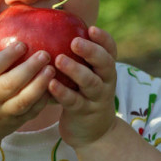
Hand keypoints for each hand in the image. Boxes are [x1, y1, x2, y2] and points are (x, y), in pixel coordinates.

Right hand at [0, 31, 54, 140]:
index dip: (6, 56)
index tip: (22, 44)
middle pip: (9, 85)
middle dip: (28, 69)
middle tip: (44, 54)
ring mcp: (2, 113)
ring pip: (22, 101)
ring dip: (39, 86)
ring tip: (51, 70)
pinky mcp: (15, 122)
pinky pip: (31, 112)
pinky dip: (43, 100)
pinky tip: (53, 85)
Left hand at [48, 26, 117, 149]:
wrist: (94, 133)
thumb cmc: (84, 95)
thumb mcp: (86, 75)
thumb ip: (77, 57)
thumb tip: (50, 27)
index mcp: (105, 68)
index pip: (110, 49)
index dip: (103, 38)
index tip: (91, 28)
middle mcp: (105, 81)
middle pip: (104, 63)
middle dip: (91, 51)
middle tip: (75, 41)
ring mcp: (96, 98)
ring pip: (90, 82)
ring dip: (75, 70)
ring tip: (59, 60)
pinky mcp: (84, 112)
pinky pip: (74, 101)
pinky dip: (62, 92)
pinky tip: (51, 84)